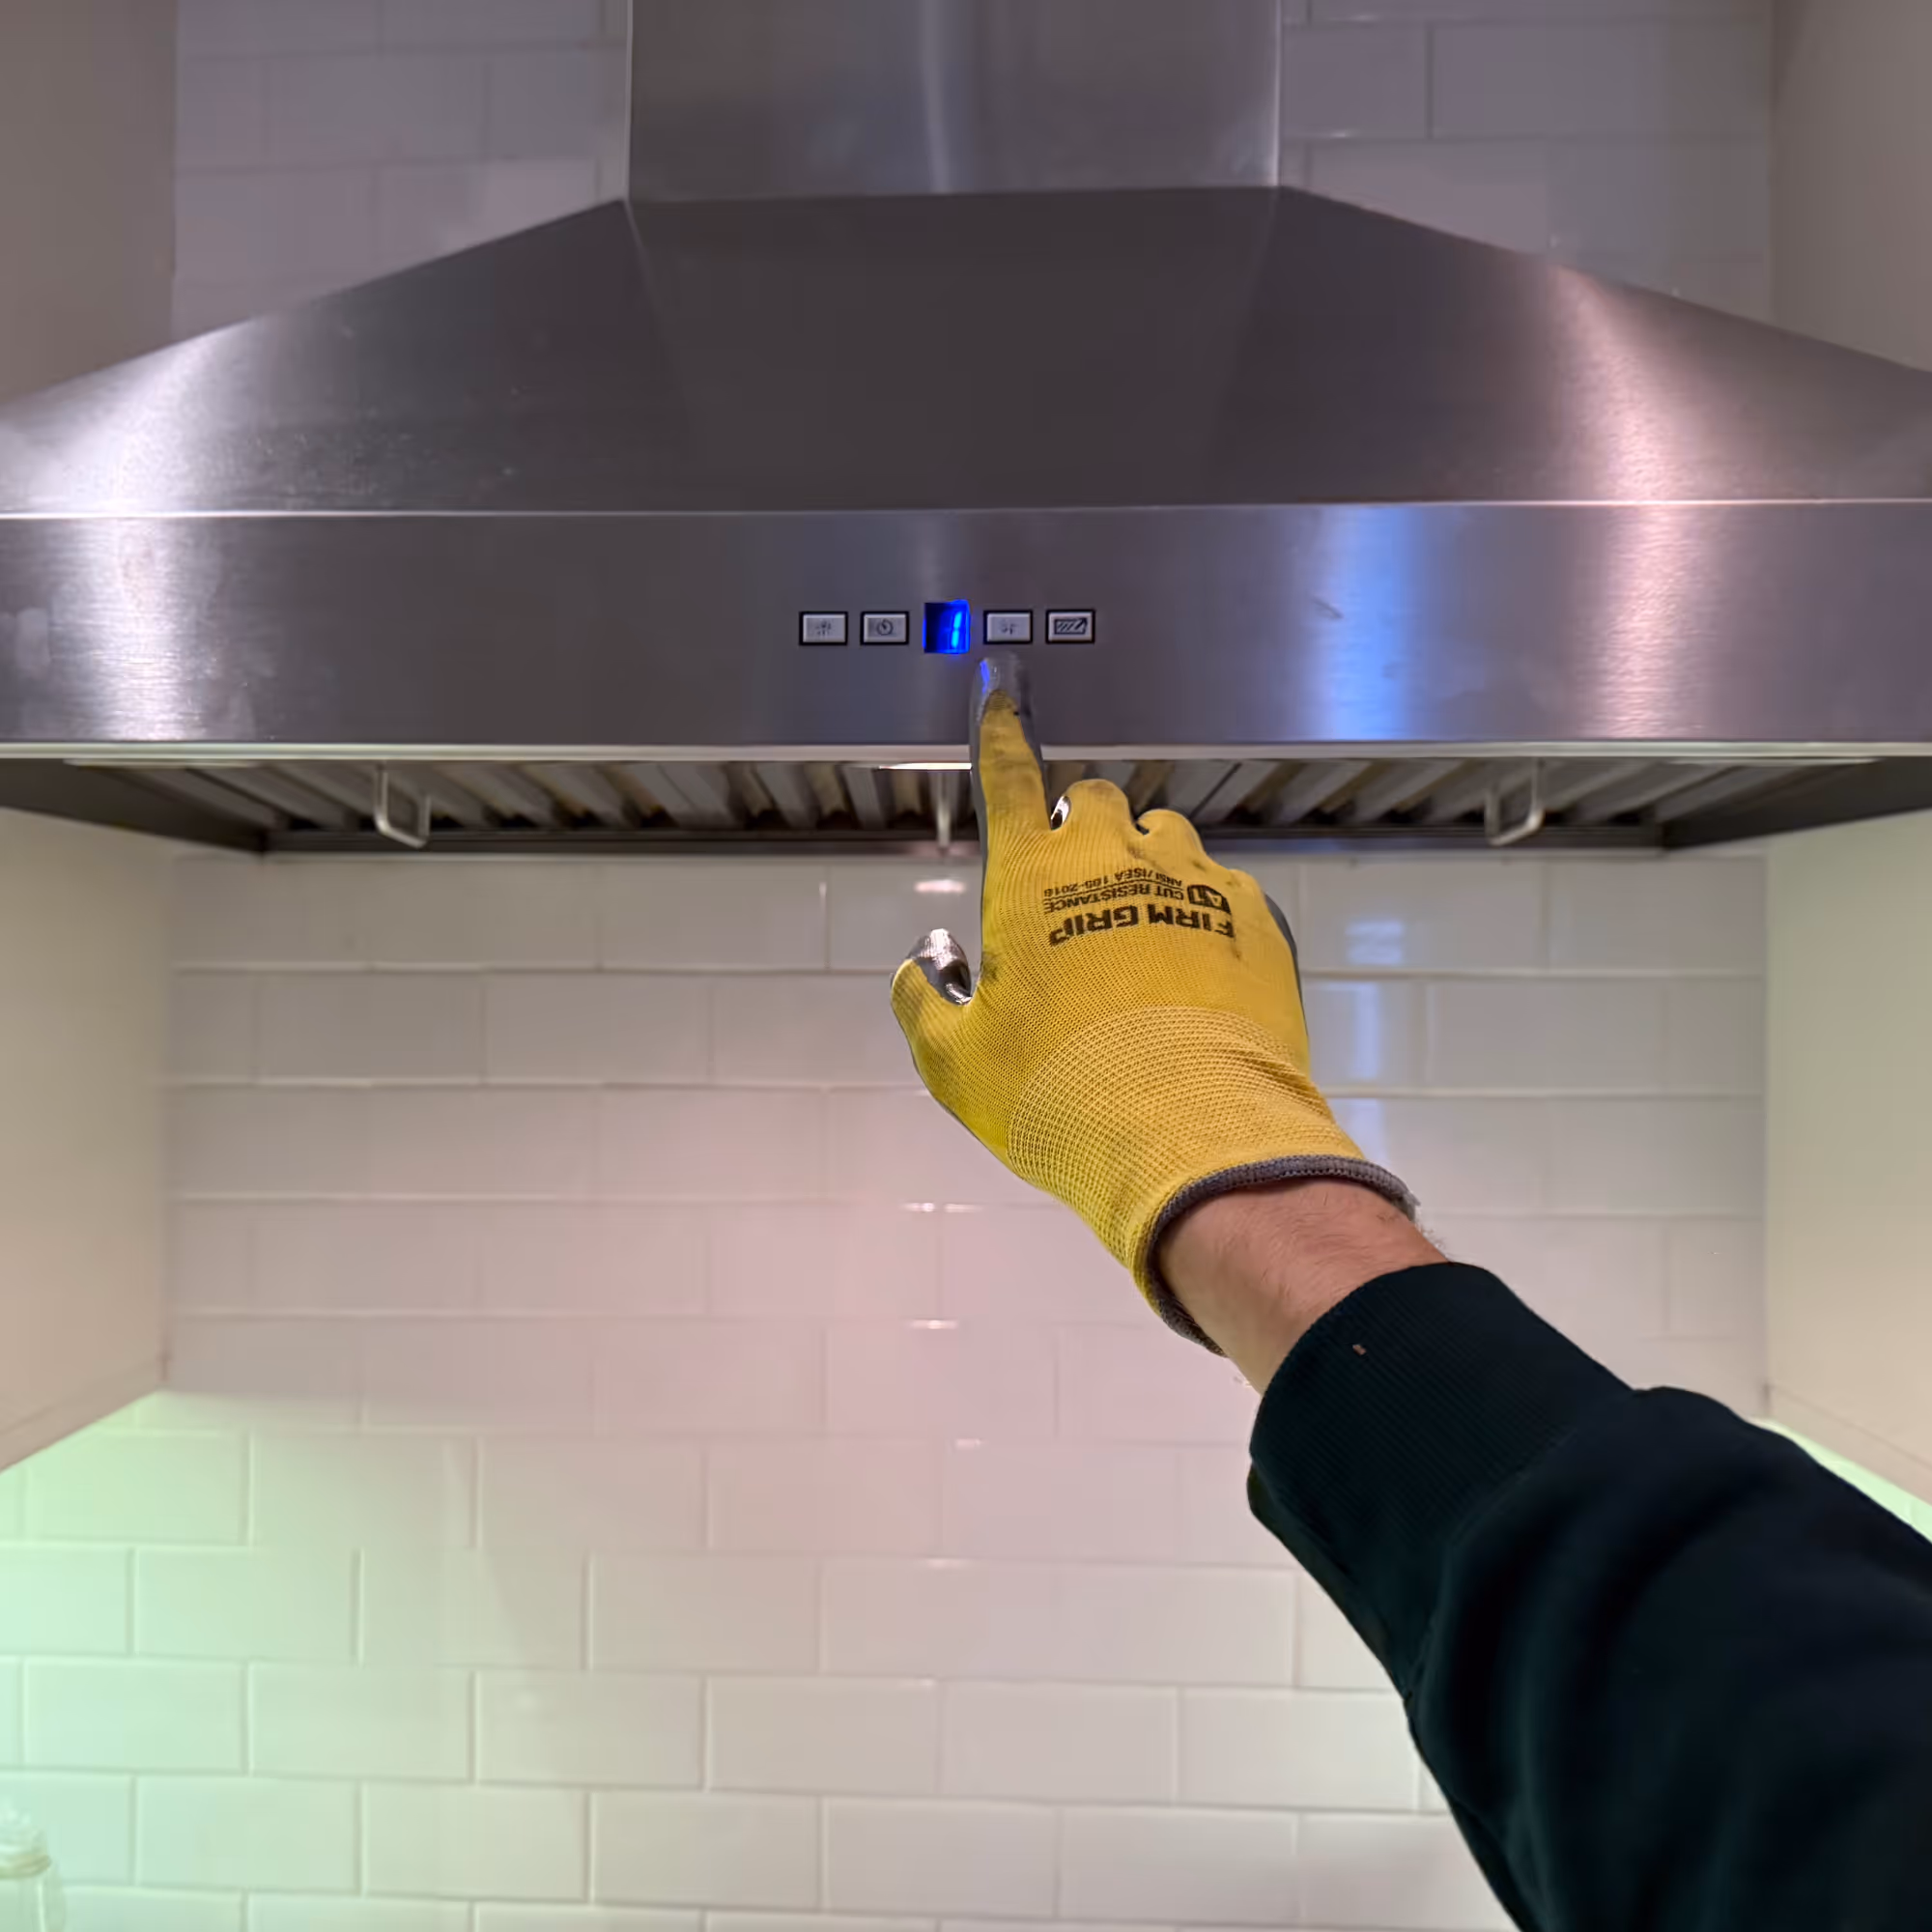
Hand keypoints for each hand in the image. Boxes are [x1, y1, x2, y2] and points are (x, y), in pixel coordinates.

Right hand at [891, 655, 1412, 1349]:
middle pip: (1097, 801)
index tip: (1002, 694)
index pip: (1009, 778)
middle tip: (1071, 895)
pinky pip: (1225, 892)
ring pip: (1168, 838)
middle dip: (1081, 828)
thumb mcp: (956, 1066)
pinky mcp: (1256, 920)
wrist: (1190, 1137)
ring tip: (1141, 938)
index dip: (1001, 733)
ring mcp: (1195, 882)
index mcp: (1033, 878)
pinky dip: (1204, 916)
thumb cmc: (1059, 1097)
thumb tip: (919, 969)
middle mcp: (1116, 859)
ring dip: (1147, 864)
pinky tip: (1196, 977)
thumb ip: (922, 1005)